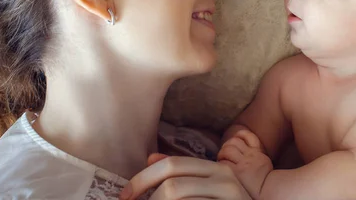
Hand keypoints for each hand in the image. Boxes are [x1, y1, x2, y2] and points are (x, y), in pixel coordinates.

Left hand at [119, 154, 251, 199]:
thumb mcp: (210, 189)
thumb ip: (183, 175)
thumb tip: (150, 158)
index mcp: (218, 169)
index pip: (173, 165)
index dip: (143, 178)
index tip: (124, 196)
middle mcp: (226, 180)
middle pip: (172, 185)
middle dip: (147, 198)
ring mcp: (230, 199)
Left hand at [218, 130, 272, 199]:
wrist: (268, 192)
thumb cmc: (265, 181)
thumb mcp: (264, 163)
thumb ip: (256, 154)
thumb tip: (245, 147)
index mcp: (258, 152)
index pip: (247, 136)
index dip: (239, 135)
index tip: (235, 141)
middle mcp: (250, 156)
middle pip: (234, 141)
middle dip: (226, 146)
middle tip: (224, 154)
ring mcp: (243, 164)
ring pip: (228, 149)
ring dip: (222, 153)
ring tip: (222, 160)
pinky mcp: (237, 173)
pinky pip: (225, 162)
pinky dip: (221, 163)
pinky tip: (222, 166)